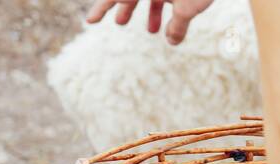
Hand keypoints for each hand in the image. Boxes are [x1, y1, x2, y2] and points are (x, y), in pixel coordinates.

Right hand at [85, 0, 215, 44]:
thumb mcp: (188, 7)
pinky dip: (166, 4)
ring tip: (151, 31)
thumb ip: (178, 25)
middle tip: (121, 23)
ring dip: (149, 10)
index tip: (91, 22)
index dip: (102, 8)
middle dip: (126, 7)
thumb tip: (171, 42)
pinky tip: (171, 23)